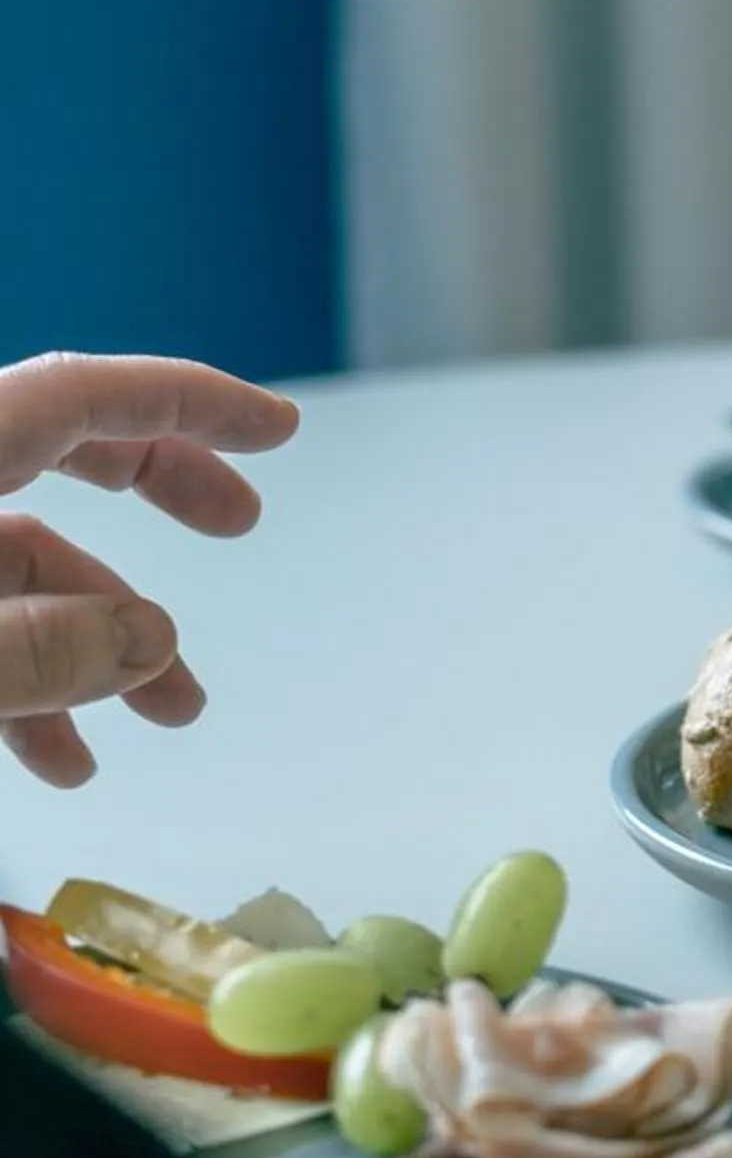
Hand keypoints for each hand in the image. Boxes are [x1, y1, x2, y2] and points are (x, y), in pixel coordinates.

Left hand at [0, 352, 299, 785]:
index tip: (279, 429)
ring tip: (175, 711)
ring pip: (17, 568)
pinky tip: (65, 761)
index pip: (79, 396)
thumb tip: (147, 639)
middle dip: (159, 487)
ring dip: (104, 635)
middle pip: (54, 448)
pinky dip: (31, 682)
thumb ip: (35, 652)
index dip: (188, 401)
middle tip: (240, 523)